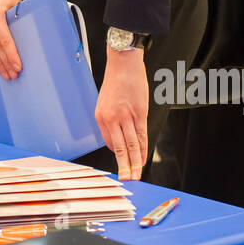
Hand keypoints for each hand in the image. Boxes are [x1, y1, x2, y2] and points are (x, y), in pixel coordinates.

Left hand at [96, 46, 149, 180]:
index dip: (116, 155)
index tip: (121, 164)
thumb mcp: (104, 101)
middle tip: (127, 181)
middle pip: (119, 148)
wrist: (123, 63)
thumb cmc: (115, 81)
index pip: (108, 142)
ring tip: (136, 176)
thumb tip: (116, 138)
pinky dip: (143, 149)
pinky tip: (143, 159)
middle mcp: (111, 118)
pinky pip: (142, 136)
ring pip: (131, 145)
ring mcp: (126, 116)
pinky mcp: (140, 113)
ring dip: (134, 163)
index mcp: (101, 116)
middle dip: (124, 166)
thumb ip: (109, 120)